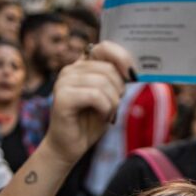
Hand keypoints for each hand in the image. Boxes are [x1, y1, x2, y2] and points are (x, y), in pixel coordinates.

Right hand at [42, 41, 133, 165]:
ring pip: (103, 82)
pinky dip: (105, 108)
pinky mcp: (63, 97)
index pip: (104, 47)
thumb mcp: (108, 97)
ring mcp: (64, 82)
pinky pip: (96, 96)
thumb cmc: (89, 123)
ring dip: (112, 102)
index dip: (122, 58)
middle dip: (118, 90)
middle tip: (113, 106)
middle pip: (108, 69)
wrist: (68, 148)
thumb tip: (133, 70)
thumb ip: (115, 80)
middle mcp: (70, 70)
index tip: (133, 75)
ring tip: (106, 113)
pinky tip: (102, 117)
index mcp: (81, 66)